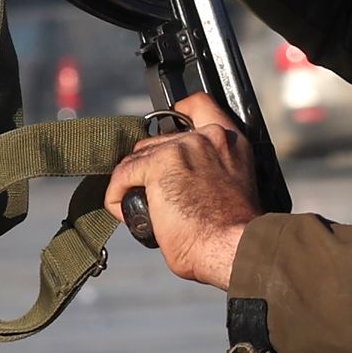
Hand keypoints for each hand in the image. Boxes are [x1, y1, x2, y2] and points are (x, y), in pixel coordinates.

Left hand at [103, 90, 257, 287]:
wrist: (232, 247)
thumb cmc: (234, 233)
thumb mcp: (234, 185)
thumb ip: (212, 169)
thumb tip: (184, 182)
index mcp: (229, 141)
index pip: (199, 105)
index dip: (180, 113)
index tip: (170, 129)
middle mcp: (206, 137)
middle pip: (159, 140)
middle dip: (151, 166)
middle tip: (156, 196)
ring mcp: (181, 148)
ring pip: (138, 157)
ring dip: (135, 182)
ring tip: (144, 211)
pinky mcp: (158, 165)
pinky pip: (122, 175)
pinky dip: (117, 196)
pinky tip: (126, 213)